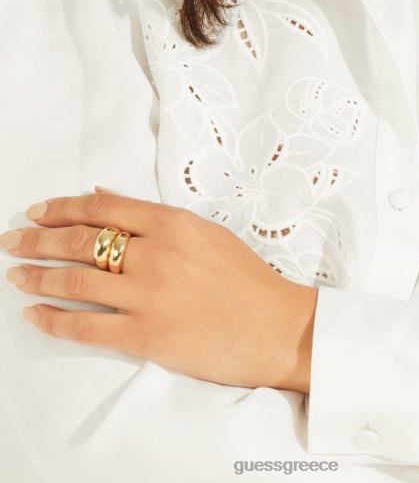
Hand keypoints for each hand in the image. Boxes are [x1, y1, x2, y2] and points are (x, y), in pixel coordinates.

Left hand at [1, 191, 317, 392]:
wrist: (277, 327)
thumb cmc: (248, 279)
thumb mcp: (206, 234)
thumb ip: (157, 219)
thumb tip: (106, 198)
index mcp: (174, 224)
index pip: (104, 208)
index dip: (63, 208)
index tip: (38, 211)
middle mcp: (157, 255)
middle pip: (82, 241)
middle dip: (39, 240)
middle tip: (13, 240)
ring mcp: (149, 296)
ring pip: (77, 281)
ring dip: (39, 276)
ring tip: (17, 274)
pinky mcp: (147, 336)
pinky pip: (86, 327)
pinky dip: (54, 320)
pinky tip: (35, 314)